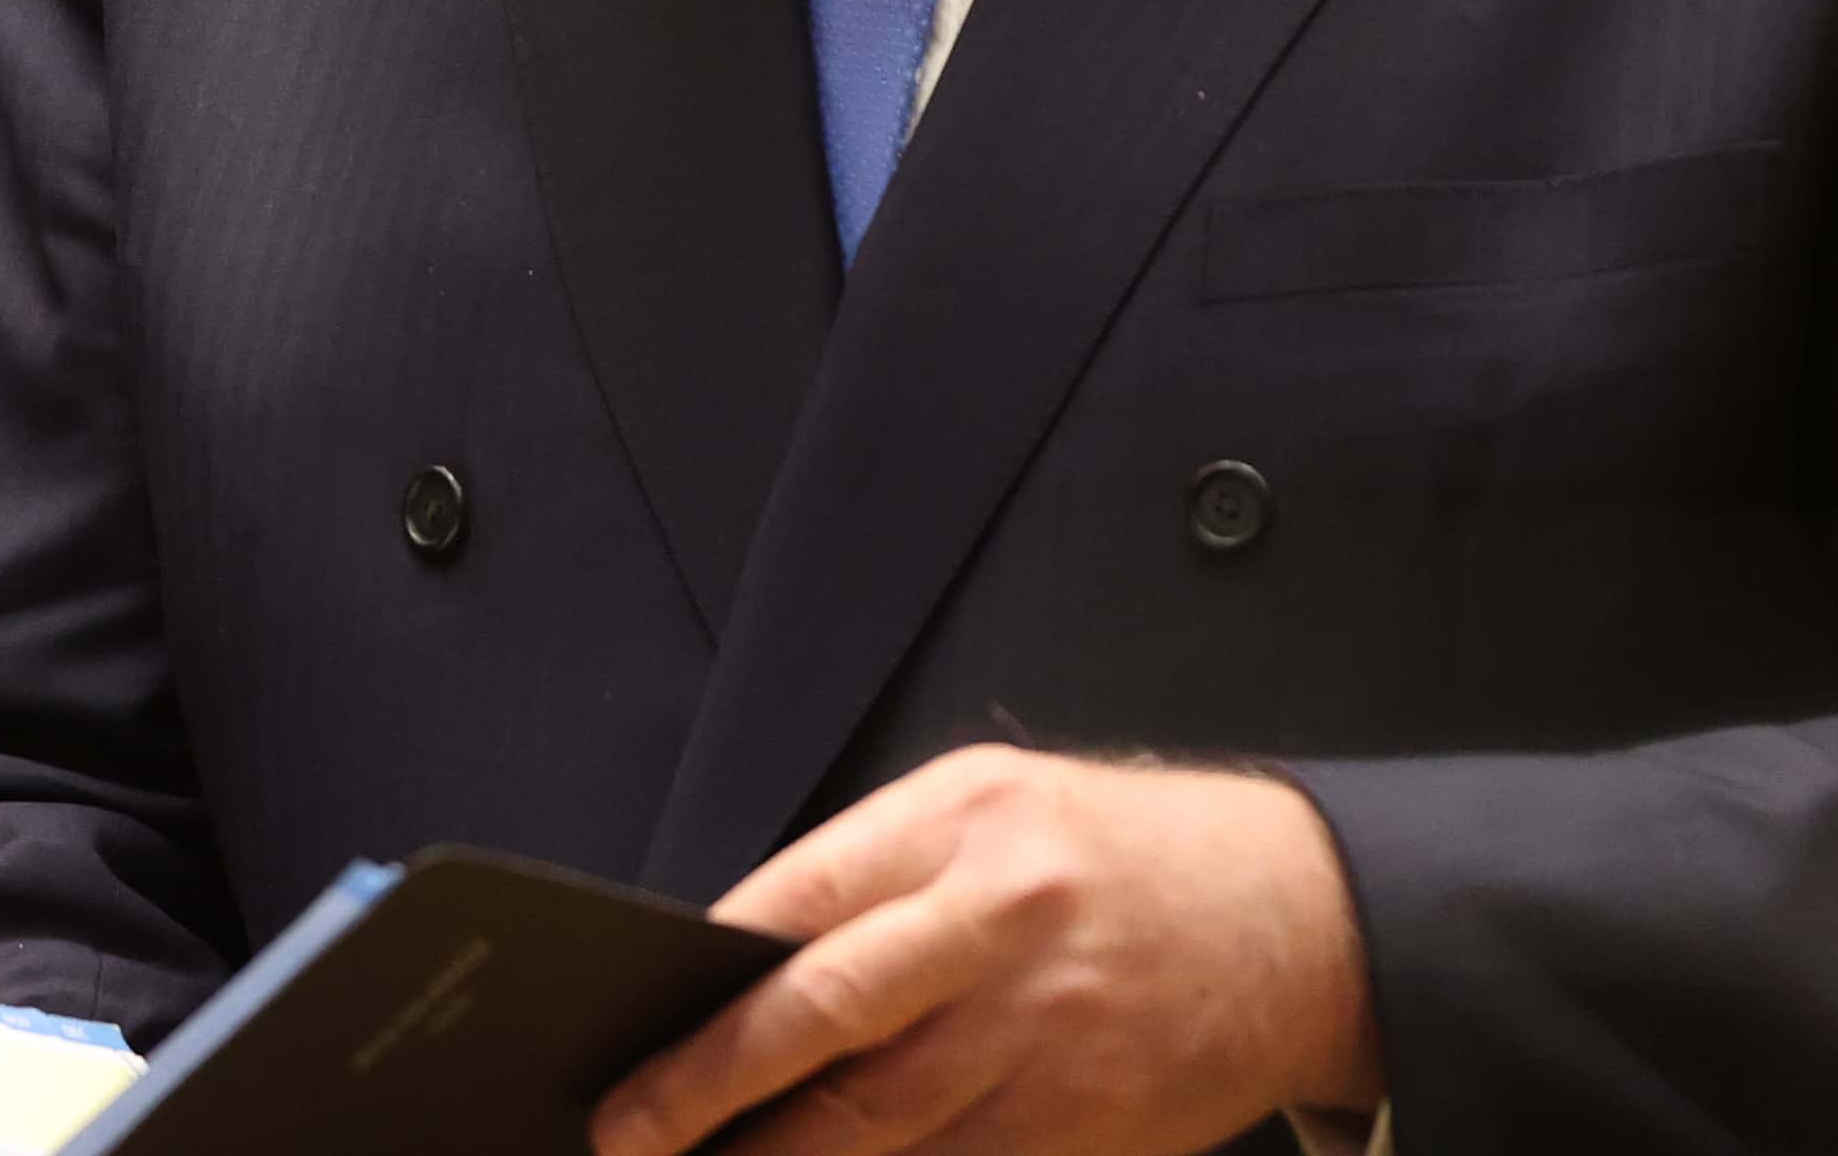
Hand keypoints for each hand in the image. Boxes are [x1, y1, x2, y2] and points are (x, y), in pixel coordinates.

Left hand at [589, 746, 1383, 1155]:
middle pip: (828, 1019)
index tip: (627, 1027)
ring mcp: (1053, 1035)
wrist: (1301, 914)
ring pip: (885, 1122)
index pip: (797, 904)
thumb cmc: (1112, 853)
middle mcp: (1004, 927)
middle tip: (627, 1128)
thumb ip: (868, 871)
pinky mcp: (1093, 1125)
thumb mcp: (987, 805)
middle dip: (709, 1085)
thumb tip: (736, 959)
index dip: (704, 979)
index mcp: (963, 825)